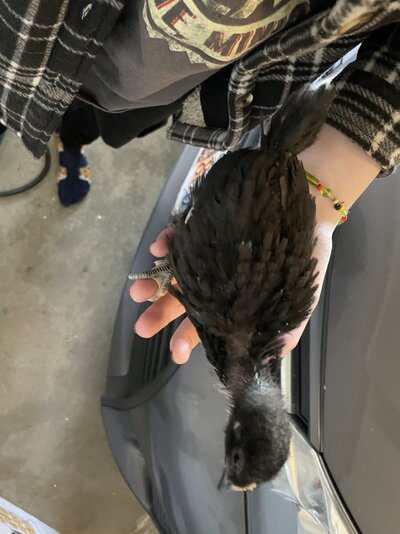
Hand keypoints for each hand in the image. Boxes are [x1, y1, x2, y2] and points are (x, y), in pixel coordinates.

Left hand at [130, 124, 380, 363]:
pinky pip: (180, 233)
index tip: (176, 353)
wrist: (311, 208)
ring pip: (174, 269)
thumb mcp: (299, 296)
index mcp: (232, 300)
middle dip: (160, 313)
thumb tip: (264, 363)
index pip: (206, 325)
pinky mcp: (204, 225)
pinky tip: (159, 249)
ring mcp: (206, 252)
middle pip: (182, 299)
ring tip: (138, 293)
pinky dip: (167, 241)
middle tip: (142, 327)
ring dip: (155, 280)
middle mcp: (214, 278)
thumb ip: (284, 331)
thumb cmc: (303, 254)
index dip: (190, 339)